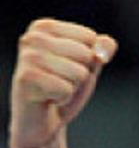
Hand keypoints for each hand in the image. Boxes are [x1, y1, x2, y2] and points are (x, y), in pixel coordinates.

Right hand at [9, 18, 117, 147]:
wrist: (43, 120)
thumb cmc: (65, 88)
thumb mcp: (89, 65)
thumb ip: (102, 48)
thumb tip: (104, 49)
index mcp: (45, 27)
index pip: (90, 37)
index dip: (88, 59)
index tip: (67, 69)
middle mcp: (32, 37)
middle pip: (86, 54)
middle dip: (81, 75)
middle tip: (61, 82)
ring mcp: (27, 57)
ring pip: (79, 73)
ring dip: (72, 88)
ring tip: (54, 90)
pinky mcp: (26, 78)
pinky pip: (66, 89)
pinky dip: (63, 99)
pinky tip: (48, 99)